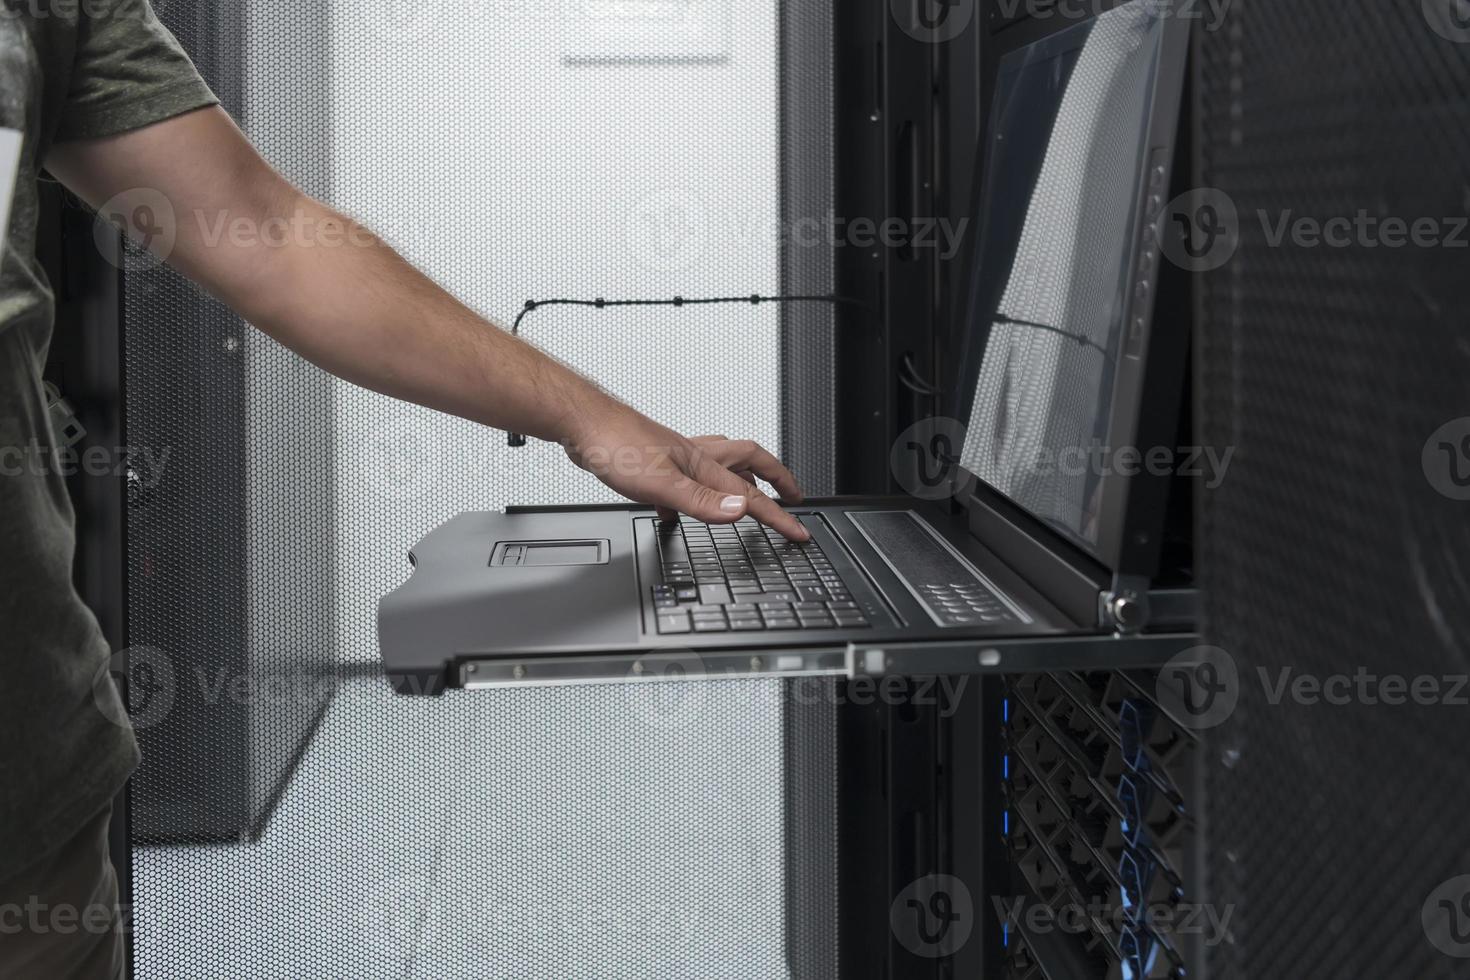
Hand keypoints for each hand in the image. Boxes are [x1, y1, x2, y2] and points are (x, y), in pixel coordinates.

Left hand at [563, 402, 808, 540]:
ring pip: (721, 466)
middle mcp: (694, 457)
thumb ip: (701, 501)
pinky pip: (685, 478)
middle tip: (793, 497)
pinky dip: (692, 494)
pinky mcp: (655, 461)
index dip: (778, 516)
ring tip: (750, 496)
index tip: (798, 531)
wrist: (582, 423)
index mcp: (703, 465)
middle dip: (776, 482)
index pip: (750, 496)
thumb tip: (741, 511)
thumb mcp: (660, 483)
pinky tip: (678, 509)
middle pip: (750, 464)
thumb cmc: (614, 445)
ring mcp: (676, 457)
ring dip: (741, 480)